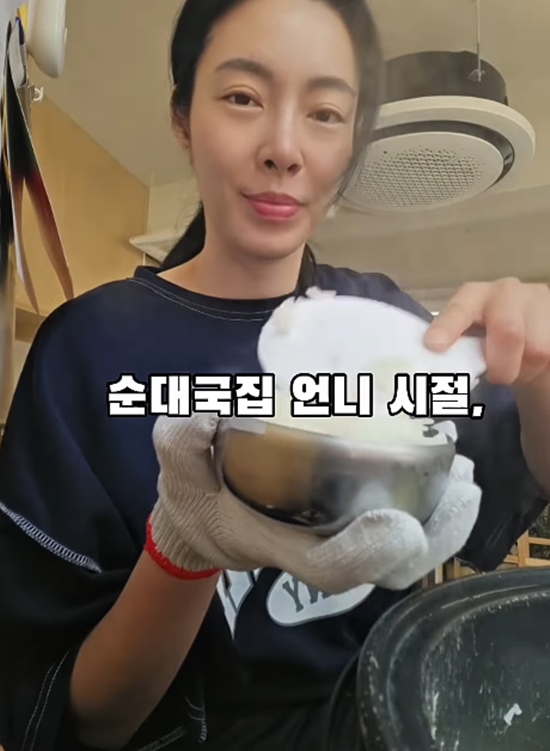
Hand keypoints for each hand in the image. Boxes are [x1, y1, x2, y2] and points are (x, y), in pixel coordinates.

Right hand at [146, 413, 480, 594]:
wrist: (202, 517)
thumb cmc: (193, 493)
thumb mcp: (177, 466)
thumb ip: (183, 444)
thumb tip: (204, 417)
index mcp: (278, 542)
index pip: (327, 566)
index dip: (364, 555)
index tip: (398, 524)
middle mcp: (314, 547)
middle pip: (383, 568)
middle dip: (427, 539)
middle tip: (459, 493)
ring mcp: (335, 538)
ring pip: (400, 553)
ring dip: (438, 522)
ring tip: (464, 481)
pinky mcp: (346, 522)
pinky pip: (398, 525)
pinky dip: (428, 507)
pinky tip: (448, 471)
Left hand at [424, 278, 549, 386]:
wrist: (530, 329)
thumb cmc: (490, 337)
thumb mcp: (469, 337)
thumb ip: (456, 347)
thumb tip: (441, 369)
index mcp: (474, 295)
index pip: (460, 309)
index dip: (448, 327)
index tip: (434, 345)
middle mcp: (506, 291)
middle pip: (508, 332)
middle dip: (502, 366)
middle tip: (497, 378)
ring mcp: (538, 299)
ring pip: (537, 349)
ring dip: (524, 369)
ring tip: (516, 368)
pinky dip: (539, 367)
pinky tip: (532, 363)